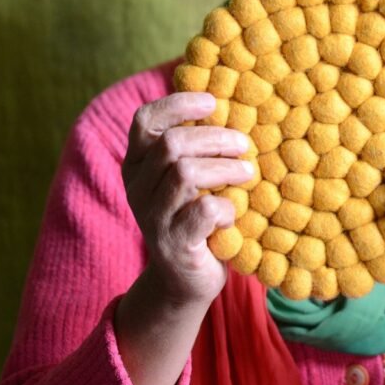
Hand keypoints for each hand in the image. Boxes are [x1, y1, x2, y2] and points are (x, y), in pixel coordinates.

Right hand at [122, 92, 252, 307]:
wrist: (185, 282)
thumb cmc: (196, 218)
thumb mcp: (189, 180)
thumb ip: (197, 150)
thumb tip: (237, 106)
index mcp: (138, 164)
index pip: (145, 120)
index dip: (178, 104)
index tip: (212, 103)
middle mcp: (137, 187)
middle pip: (171, 144)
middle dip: (214, 138)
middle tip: (243, 144)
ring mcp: (152, 217)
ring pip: (185, 173)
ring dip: (224, 169)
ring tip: (246, 173)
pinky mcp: (173, 244)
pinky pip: (203, 212)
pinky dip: (226, 208)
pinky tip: (233, 214)